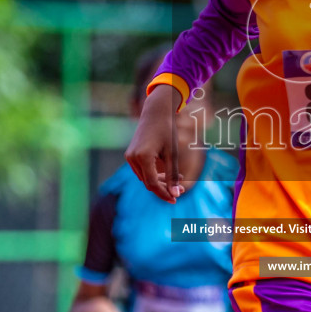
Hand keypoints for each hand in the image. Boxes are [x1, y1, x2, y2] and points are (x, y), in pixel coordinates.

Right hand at [126, 84, 184, 201]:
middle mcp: (133, 158)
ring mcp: (130, 156)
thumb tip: (176, 194)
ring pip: (145, 178)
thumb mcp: (172, 153)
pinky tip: (166, 173)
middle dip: (164, 188)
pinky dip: (153, 174)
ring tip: (178, 179)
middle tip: (180, 191)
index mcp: (143, 157)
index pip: (152, 183)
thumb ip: (173, 175)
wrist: (156, 112)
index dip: (164, 193)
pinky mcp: (131, 155)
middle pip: (148, 182)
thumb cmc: (167, 130)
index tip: (175, 199)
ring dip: (159, 182)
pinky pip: (142, 171)